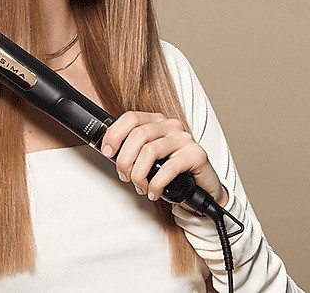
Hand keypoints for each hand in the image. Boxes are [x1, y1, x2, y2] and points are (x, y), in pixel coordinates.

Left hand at [100, 111, 227, 208]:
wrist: (202, 188)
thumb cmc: (172, 172)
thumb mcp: (149, 157)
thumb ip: (132, 150)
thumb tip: (108, 152)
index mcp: (157, 121)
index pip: (131, 118)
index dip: (114, 134)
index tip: (107, 152)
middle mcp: (170, 126)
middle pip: (138, 135)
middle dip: (124, 160)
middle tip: (124, 176)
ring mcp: (184, 139)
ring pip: (150, 151)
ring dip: (139, 174)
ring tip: (140, 186)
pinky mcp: (196, 155)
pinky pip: (169, 168)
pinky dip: (156, 184)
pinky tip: (154, 191)